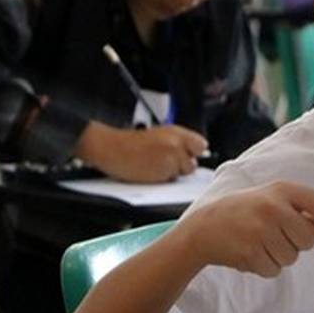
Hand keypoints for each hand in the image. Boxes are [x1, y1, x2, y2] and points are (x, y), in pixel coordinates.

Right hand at [76, 122, 207, 181]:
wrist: (112, 148)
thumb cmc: (130, 144)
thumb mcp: (159, 135)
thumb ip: (177, 142)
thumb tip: (192, 154)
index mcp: (176, 132)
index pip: (200, 145)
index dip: (193, 153)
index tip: (187, 156)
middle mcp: (177, 143)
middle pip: (193, 163)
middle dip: (183, 166)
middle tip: (167, 163)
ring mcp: (172, 157)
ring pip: (183, 173)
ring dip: (173, 173)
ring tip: (156, 166)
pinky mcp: (164, 170)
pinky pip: (171, 180)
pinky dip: (163, 179)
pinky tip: (151, 172)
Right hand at [183, 181, 313, 276]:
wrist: (204, 228)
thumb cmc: (249, 213)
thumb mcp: (277, 203)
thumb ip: (308, 213)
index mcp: (284, 189)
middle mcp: (274, 206)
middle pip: (310, 240)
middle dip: (296, 242)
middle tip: (271, 233)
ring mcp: (261, 229)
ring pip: (293, 258)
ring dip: (279, 256)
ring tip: (257, 241)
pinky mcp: (250, 252)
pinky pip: (275, 271)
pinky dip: (265, 268)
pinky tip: (249, 253)